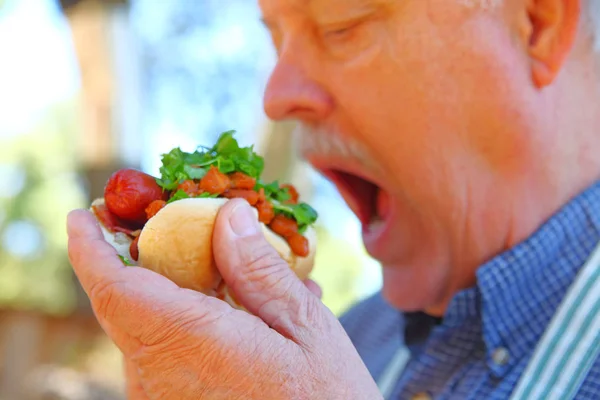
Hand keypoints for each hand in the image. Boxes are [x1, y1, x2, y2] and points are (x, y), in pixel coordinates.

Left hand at [67, 199, 381, 399]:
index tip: (81, 216)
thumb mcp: (306, 328)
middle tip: (151, 221)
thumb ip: (260, 270)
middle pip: (122, 303)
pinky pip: (157, 352)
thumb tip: (230, 214)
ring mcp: (163, 396)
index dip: (90, 248)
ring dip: (158, 287)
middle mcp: (162, 376)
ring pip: (139, 326)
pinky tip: (221, 306)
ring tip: (205, 261)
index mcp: (193, 344)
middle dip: (127, 257)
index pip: (115, 289)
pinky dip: (176, 317)